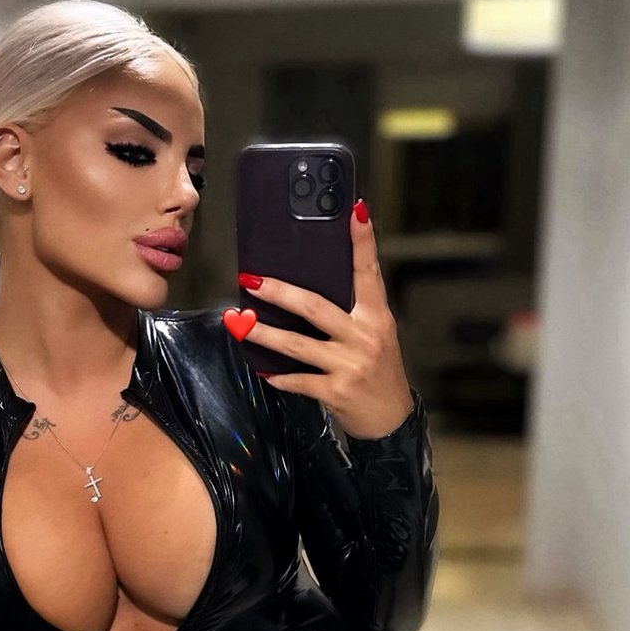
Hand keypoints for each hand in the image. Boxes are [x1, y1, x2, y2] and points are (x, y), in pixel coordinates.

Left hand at [232, 199, 414, 438]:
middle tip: (251, 279)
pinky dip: (278, 376)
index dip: (362, 241)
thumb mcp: (377, 333)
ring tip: (237, 322)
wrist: (392, 419)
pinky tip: (262, 370)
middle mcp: (364, 337)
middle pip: (315, 307)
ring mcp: (349, 364)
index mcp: (376, 316)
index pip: (368, 271)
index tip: (354, 211)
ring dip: (262, 333)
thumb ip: (352, 310)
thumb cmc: (380, 371)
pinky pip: (298, 380)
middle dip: (279, 292)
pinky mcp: (335, 391)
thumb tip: (312, 285)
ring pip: (296, 345)